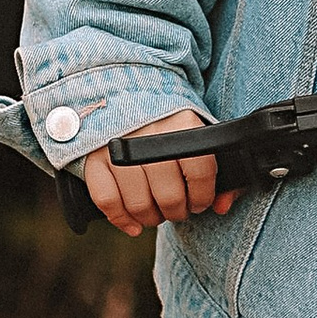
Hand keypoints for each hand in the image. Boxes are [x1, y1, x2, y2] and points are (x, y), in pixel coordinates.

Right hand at [81, 111, 223, 233]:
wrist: (124, 92)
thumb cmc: (168, 123)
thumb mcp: (197, 134)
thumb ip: (218, 169)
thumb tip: (223, 206)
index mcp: (182, 122)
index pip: (201, 171)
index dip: (203, 196)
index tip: (199, 201)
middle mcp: (149, 133)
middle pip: (169, 195)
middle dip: (176, 211)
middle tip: (177, 208)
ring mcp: (118, 146)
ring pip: (138, 204)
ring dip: (151, 218)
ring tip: (156, 213)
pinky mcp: (94, 157)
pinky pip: (107, 201)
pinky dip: (120, 219)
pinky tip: (133, 225)